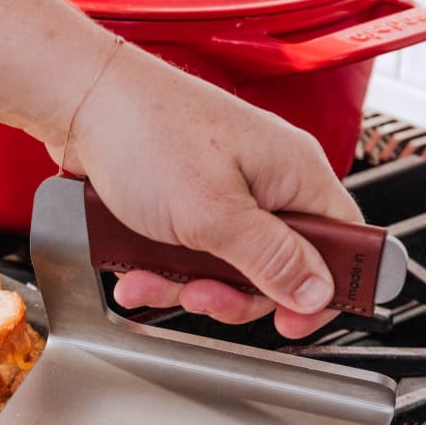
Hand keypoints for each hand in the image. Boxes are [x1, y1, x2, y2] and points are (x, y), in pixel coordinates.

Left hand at [49, 40, 362, 339]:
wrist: (81, 100)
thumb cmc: (146, 134)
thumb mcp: (213, 214)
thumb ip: (271, 258)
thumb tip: (318, 292)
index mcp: (296, 173)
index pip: (344, 243)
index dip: (325, 290)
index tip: (292, 324)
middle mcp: (269, 179)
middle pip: (280, 266)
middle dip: (235, 293)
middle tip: (202, 297)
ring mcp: (228, 188)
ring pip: (229, 265)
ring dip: (188, 284)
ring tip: (152, 281)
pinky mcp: (190, 197)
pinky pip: (192, 250)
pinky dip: (164, 268)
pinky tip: (136, 271)